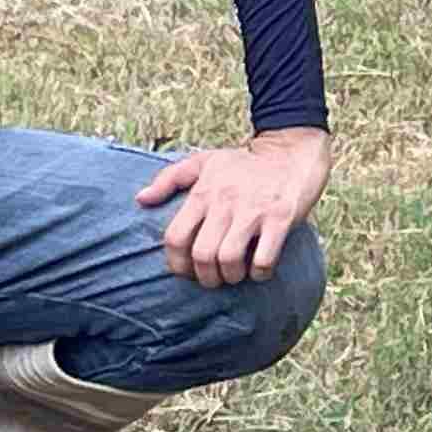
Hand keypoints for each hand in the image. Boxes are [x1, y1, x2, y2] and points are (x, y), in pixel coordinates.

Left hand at [138, 129, 329, 287]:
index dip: (177, 264)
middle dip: (206, 277)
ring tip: (235, 274)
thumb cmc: (243, 164)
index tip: (186, 271)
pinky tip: (259, 269)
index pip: (176, 237)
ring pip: (229, 259)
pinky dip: (259, 273)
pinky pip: (264, 259)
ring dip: (231, 276)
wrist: (291, 153)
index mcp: (203, 192)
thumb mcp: (204, 162)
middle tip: (214, 278)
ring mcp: (254, 210)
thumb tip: (140, 200)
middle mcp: (225, 201)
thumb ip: (169, 179)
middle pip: (202, 254)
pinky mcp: (281, 218)